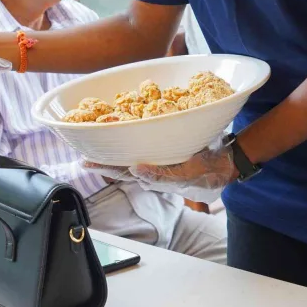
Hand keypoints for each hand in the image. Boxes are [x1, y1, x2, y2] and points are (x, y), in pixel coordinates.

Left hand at [85, 136, 238, 203]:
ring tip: (95, 143)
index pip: (122, 171)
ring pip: (129, 154)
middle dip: (102, 159)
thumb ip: (161, 175)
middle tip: (82, 155)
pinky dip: (129, 138)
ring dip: (113, 149)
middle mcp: (151, 166)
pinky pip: (142, 143)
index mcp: (152, 175)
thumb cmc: (206, 169)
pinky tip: (121, 132)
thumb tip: (134, 170)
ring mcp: (157, 157)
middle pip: (121, 164)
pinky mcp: (164, 147)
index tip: (85, 161)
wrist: (224, 163)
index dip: (103, 166)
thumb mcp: (186, 173)